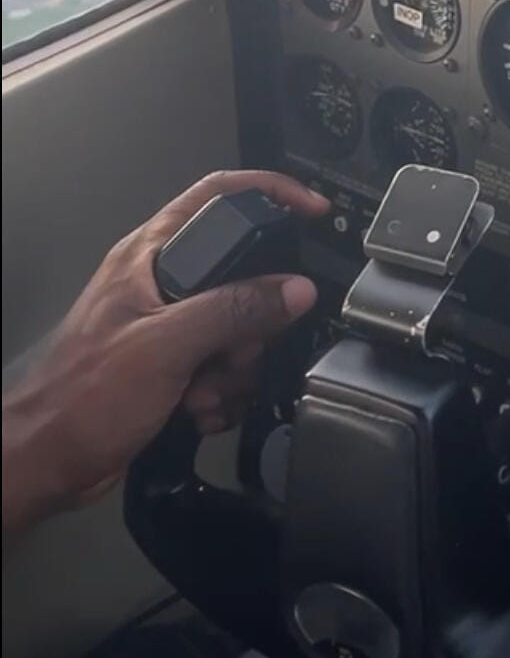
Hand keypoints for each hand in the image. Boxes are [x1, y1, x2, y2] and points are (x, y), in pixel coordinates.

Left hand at [2, 170, 327, 538]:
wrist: (47, 463)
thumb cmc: (82, 398)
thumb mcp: (166, 346)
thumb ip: (234, 311)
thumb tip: (294, 289)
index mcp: (151, 256)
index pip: (220, 197)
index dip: (271, 193)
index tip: (314, 210)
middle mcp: (162, 284)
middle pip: (245, 276)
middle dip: (252, 325)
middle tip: (232, 353)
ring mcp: (169, 326)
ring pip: (240, 329)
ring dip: (234, 370)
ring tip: (201, 392)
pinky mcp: (175, 366)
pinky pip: (226, 368)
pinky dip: (221, 394)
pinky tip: (195, 410)